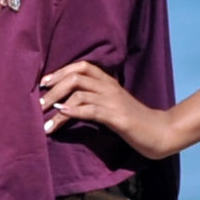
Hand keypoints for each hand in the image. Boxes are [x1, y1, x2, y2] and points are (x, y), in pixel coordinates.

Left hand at [38, 60, 183, 157]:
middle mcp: (110, 88)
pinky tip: (63, 115)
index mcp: (109, 83)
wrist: (159, 132)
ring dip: (58, 104)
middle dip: (54, 88)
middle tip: (39, 103)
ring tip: (45, 120)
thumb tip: (66, 103)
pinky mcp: (117, 117)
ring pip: (80, 92)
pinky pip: (91, 109)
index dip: (61, 71)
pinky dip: (74, 111)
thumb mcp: (113, 106)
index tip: (44, 83)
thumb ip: (94, 100)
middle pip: (77, 76)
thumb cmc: (134, 121)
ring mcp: (113, 101)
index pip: (82, 66)